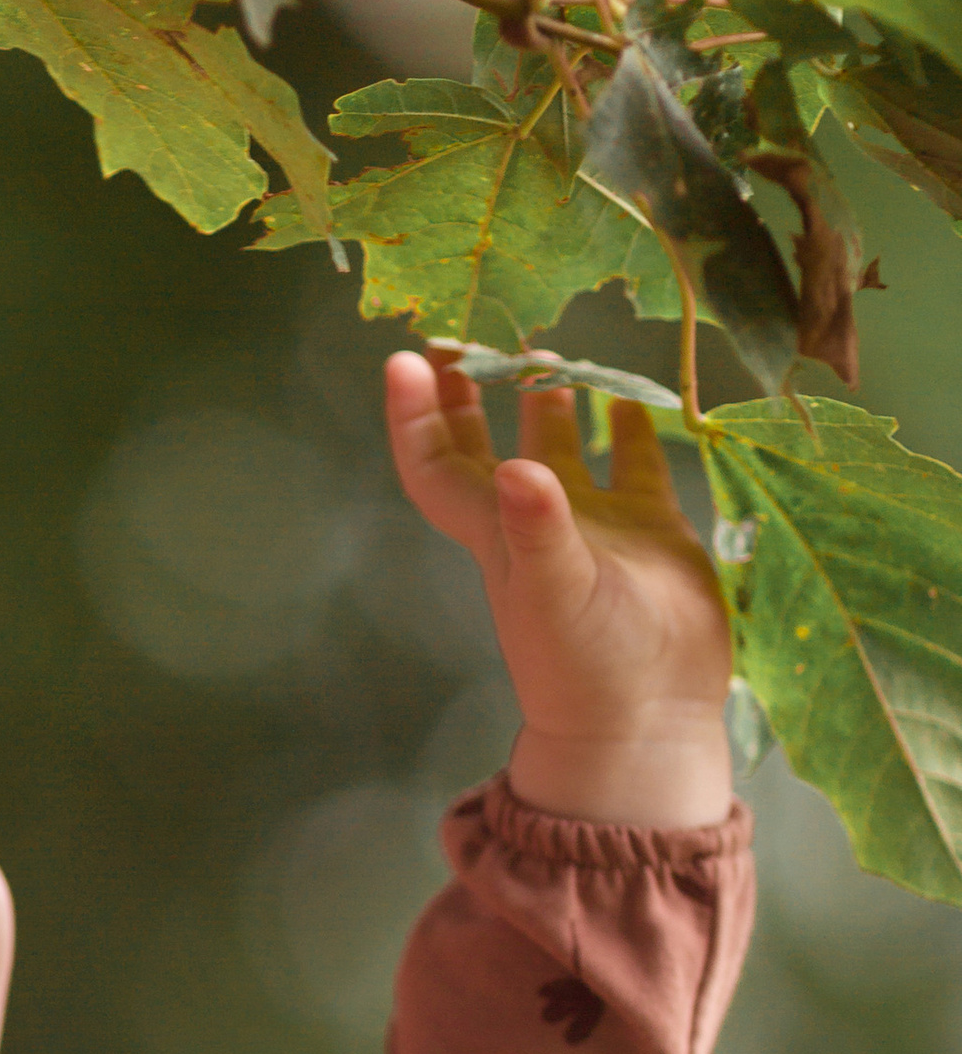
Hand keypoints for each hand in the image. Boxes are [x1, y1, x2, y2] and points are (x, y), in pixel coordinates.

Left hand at [384, 350, 734, 829]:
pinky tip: (632, 392)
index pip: (436, 464)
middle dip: (471, 391)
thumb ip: (538, 529)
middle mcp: (533, 520)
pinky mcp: (648, 531)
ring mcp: (592, 524)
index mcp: (495, 531)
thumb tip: (516, 464)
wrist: (649, 720)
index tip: (403, 358)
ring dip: (548, 399)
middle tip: (466, 333)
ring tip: (548, 350)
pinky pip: (632, 463)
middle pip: (484, 443)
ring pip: (558, 445)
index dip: (414, 415)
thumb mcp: (556, 593)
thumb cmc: (587, 665)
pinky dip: (628, 427)